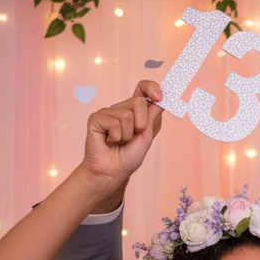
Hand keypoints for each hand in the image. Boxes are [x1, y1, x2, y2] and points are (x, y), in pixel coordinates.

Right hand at [79, 80, 163, 196]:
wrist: (113, 171)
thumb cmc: (129, 156)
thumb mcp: (147, 134)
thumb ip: (152, 115)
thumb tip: (163, 98)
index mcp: (134, 111)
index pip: (142, 89)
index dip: (151, 88)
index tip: (160, 97)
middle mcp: (120, 108)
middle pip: (139, 103)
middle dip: (141, 125)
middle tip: (132, 138)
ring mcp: (107, 112)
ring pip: (127, 115)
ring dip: (128, 135)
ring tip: (119, 142)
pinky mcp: (96, 118)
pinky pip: (115, 123)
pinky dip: (116, 137)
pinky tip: (109, 142)